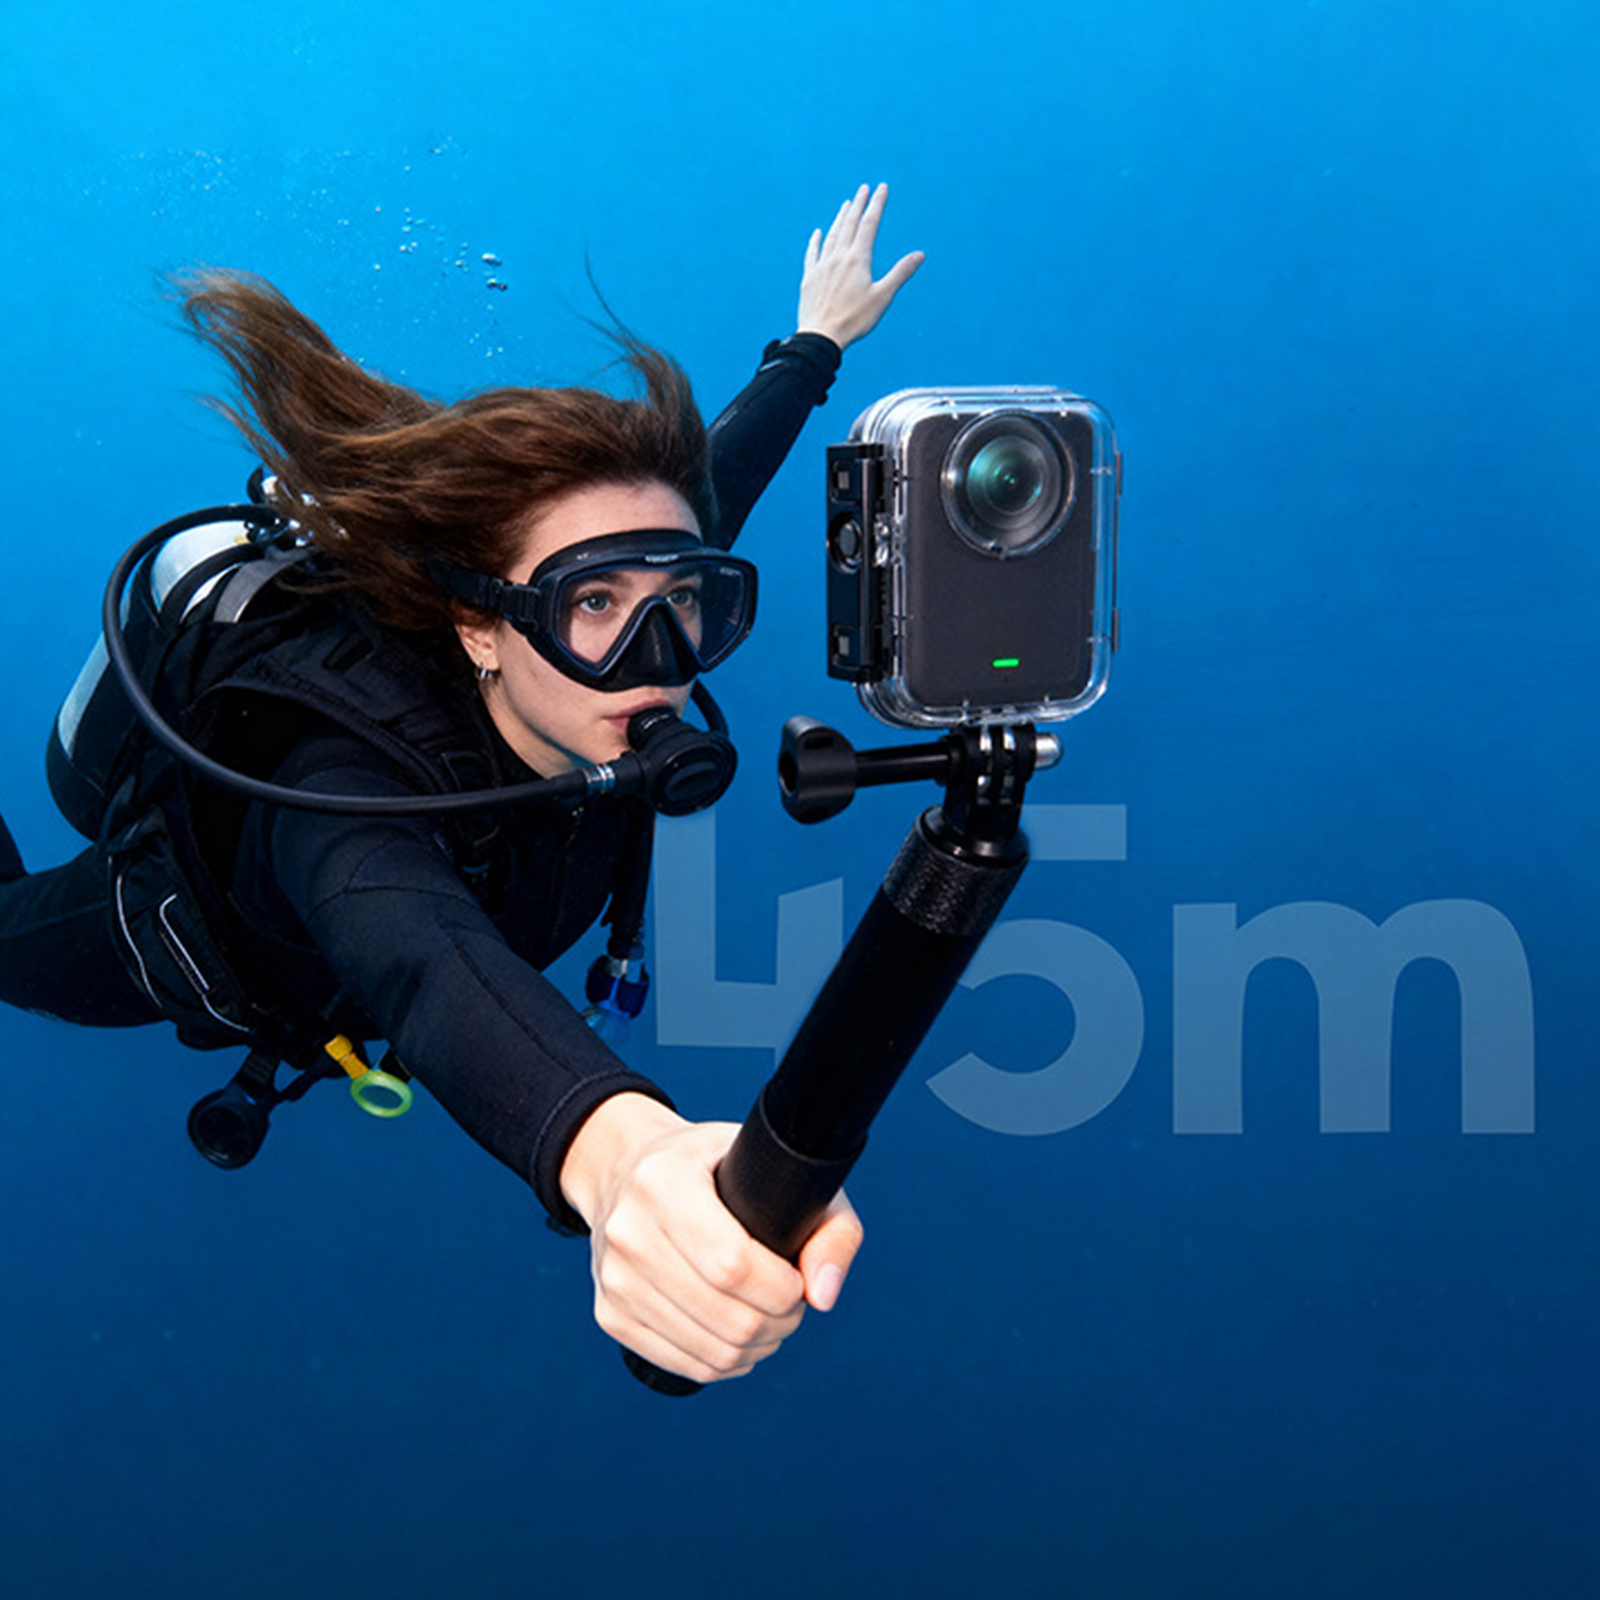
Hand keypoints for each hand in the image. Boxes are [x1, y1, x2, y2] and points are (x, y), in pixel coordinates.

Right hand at [560, 1093, 864, 1382]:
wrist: (628, 1171)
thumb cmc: (715, 1167)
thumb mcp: (777, 1166)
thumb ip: (828, 1226)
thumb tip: (824, 1297)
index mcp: (663, 1181)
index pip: (733, 1263)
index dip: (782, 1288)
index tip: (798, 1281)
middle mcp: (627, 1230)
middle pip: (727, 1317)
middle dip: (779, 1323)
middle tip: (791, 1304)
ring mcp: (613, 1277)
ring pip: (710, 1353)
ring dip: (758, 1349)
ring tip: (769, 1319)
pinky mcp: (610, 1315)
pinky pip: (685, 1367)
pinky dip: (726, 1364)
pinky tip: (739, 1337)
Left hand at [796, 182, 923, 349]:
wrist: (821, 336)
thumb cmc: (854, 320)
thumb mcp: (883, 297)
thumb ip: (900, 273)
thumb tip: (919, 255)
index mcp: (858, 259)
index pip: (869, 224)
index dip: (876, 204)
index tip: (881, 188)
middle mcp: (838, 257)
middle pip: (849, 224)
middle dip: (858, 205)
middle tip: (863, 189)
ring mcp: (822, 266)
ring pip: (831, 235)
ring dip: (840, 218)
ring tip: (846, 205)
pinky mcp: (809, 278)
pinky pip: (812, 254)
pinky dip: (816, 241)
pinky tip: (817, 233)